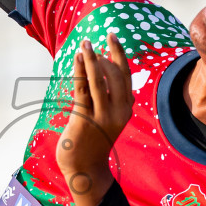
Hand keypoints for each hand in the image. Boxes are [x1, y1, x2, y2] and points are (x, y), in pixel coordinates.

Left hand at [57, 32, 133, 205]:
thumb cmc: (94, 142)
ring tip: (86, 43)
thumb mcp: (110, 121)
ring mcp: (102, 116)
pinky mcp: (85, 119)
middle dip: (109, 53)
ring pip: (99, 81)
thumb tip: (118, 85)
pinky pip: (83, 90)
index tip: (113, 39)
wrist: (84, 168)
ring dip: (92, 59)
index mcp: (126, 109)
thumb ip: (116, 104)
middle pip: (117, 75)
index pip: (126, 76)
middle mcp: (118, 112)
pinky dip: (81, 72)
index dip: (120, 55)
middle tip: (99, 37)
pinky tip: (79, 59)